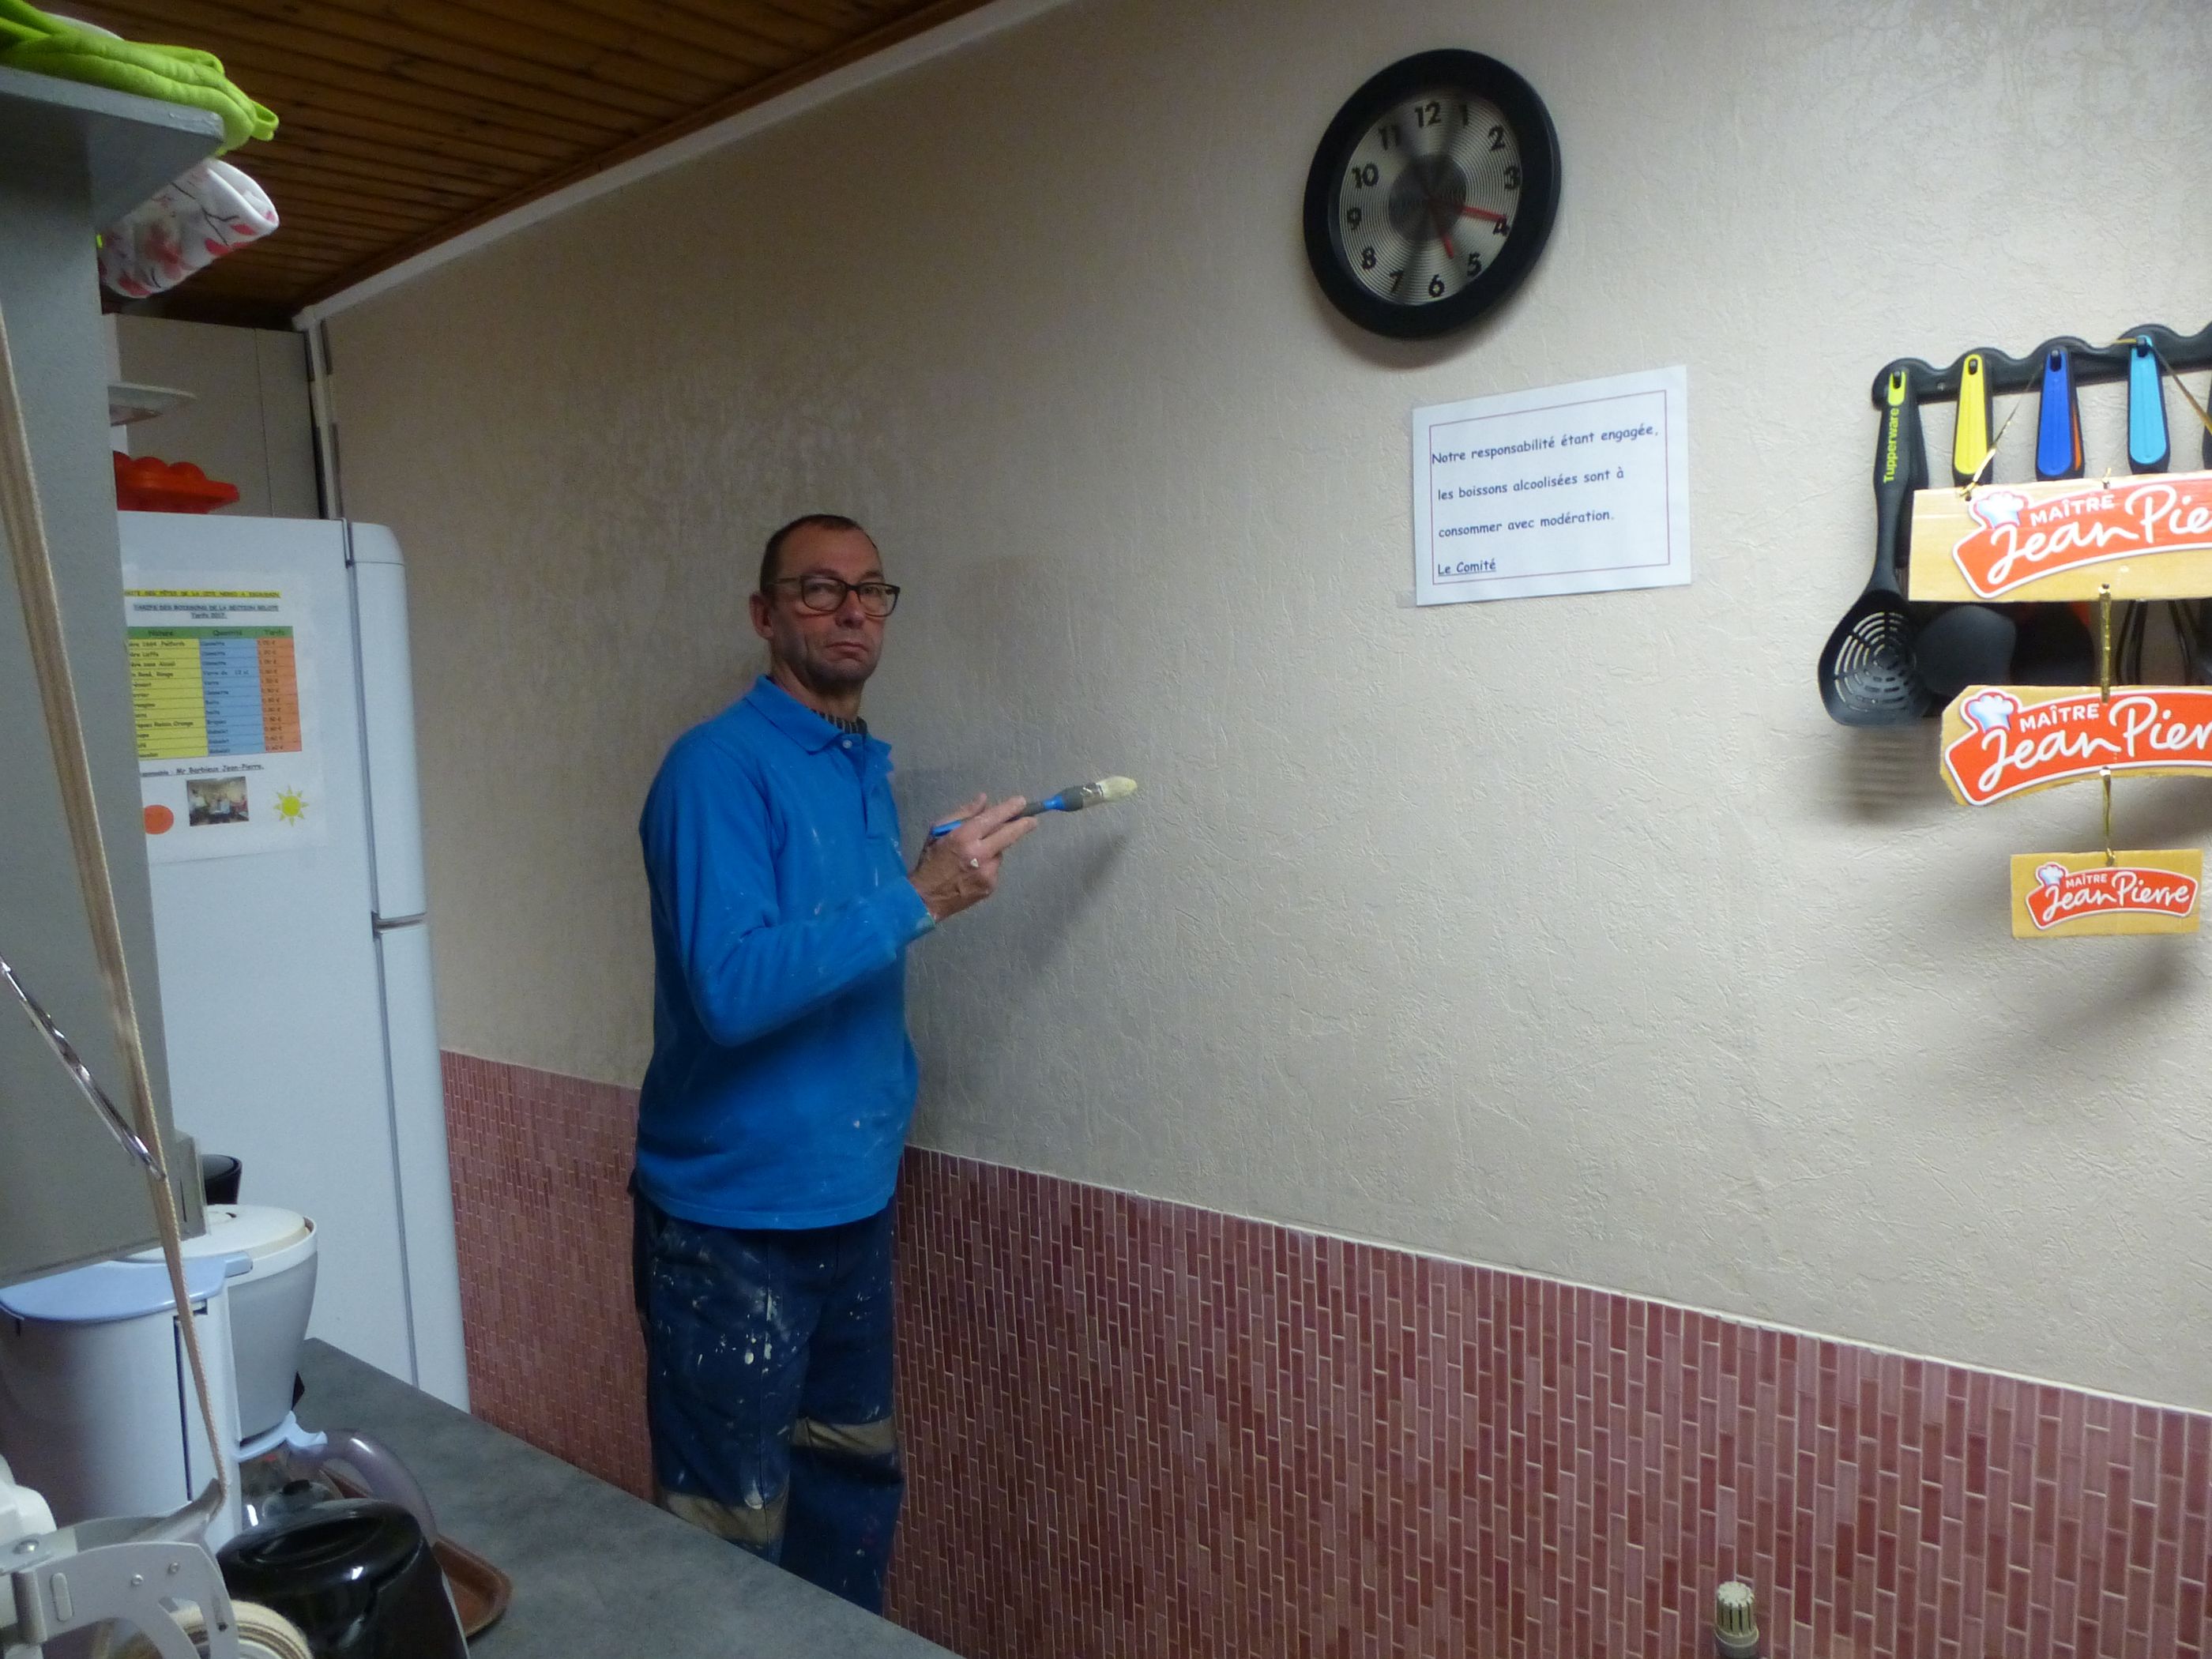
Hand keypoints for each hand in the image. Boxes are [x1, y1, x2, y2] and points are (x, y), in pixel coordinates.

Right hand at [912, 794, 1035, 922]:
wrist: (926, 898)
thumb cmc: (930, 861)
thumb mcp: (939, 831)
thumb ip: (963, 814)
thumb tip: (984, 800)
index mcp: (963, 837)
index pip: (992, 818)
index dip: (1009, 808)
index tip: (1021, 801)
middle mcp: (979, 854)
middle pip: (1009, 835)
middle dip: (1023, 825)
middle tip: (1032, 820)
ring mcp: (987, 872)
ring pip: (999, 853)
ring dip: (994, 849)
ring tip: (974, 857)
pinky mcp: (990, 886)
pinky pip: (994, 868)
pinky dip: (988, 865)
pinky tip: (973, 871)